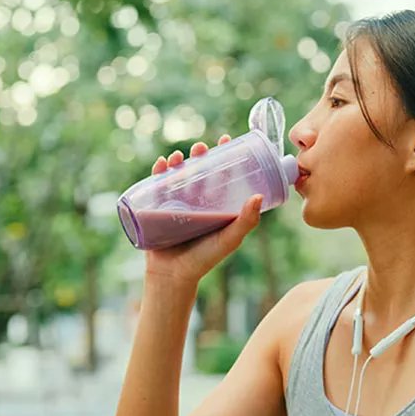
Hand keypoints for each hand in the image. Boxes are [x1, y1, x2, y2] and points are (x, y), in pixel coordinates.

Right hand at [143, 135, 261, 285]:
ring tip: (179, 156)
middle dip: (199, 155)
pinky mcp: (157, 208)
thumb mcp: (229, 239)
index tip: (228, 139)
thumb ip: (246, 221)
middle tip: (201, 147)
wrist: (174, 276)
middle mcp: (196, 201)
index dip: (225, 156)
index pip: (221, 174)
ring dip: (177, 161)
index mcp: (215, 204)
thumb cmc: (205, 259)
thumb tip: (258, 196)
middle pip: (198, 170)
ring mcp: (176, 203)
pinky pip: (156, 186)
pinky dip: (157, 173)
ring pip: (177, 175)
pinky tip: (162, 165)